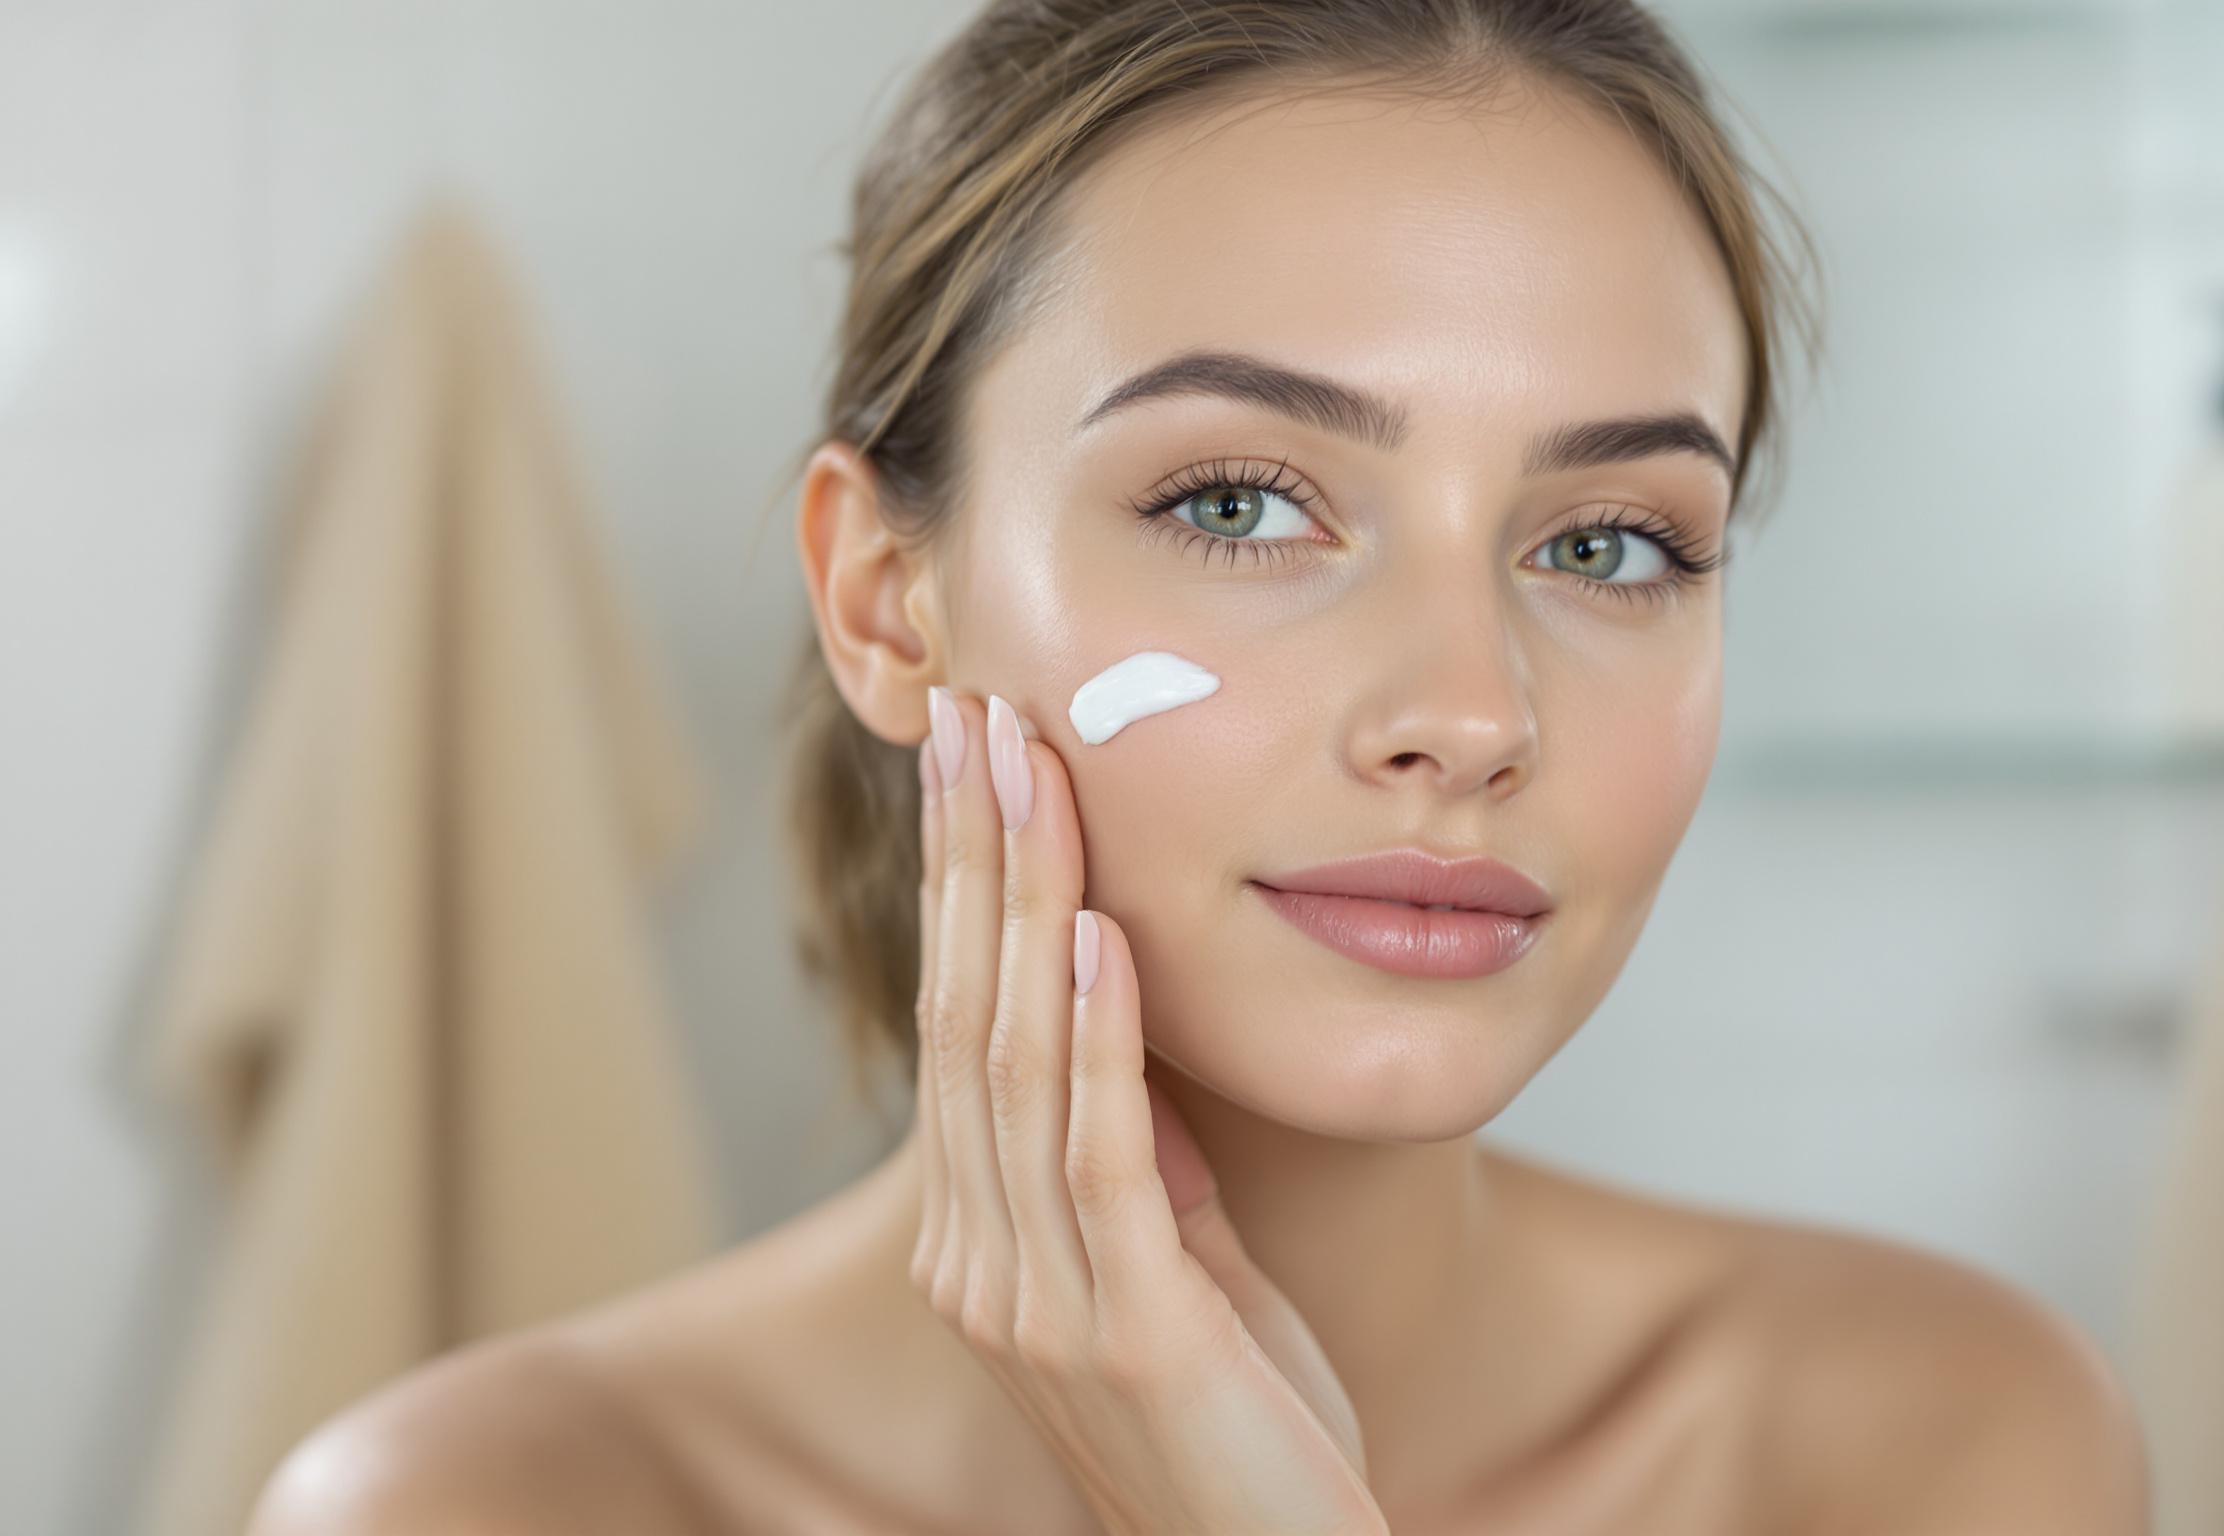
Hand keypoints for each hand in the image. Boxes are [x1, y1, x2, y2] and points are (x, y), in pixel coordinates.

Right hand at [908, 686, 1386, 1535]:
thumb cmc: (1243, 1432)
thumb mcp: (1182, 1275)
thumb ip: (1139, 1170)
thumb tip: (1121, 1036)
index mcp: (981, 1248)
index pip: (957, 1030)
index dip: (960, 889)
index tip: (972, 760)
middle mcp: (980, 1268)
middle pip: (963, 1020)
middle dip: (971, 858)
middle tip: (975, 714)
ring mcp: (1039, 1305)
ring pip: (1015, 1064)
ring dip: (1023, 902)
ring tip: (1030, 774)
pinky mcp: (1130, 1334)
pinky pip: (1101, 1156)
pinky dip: (1095, 1037)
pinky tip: (1094, 935)